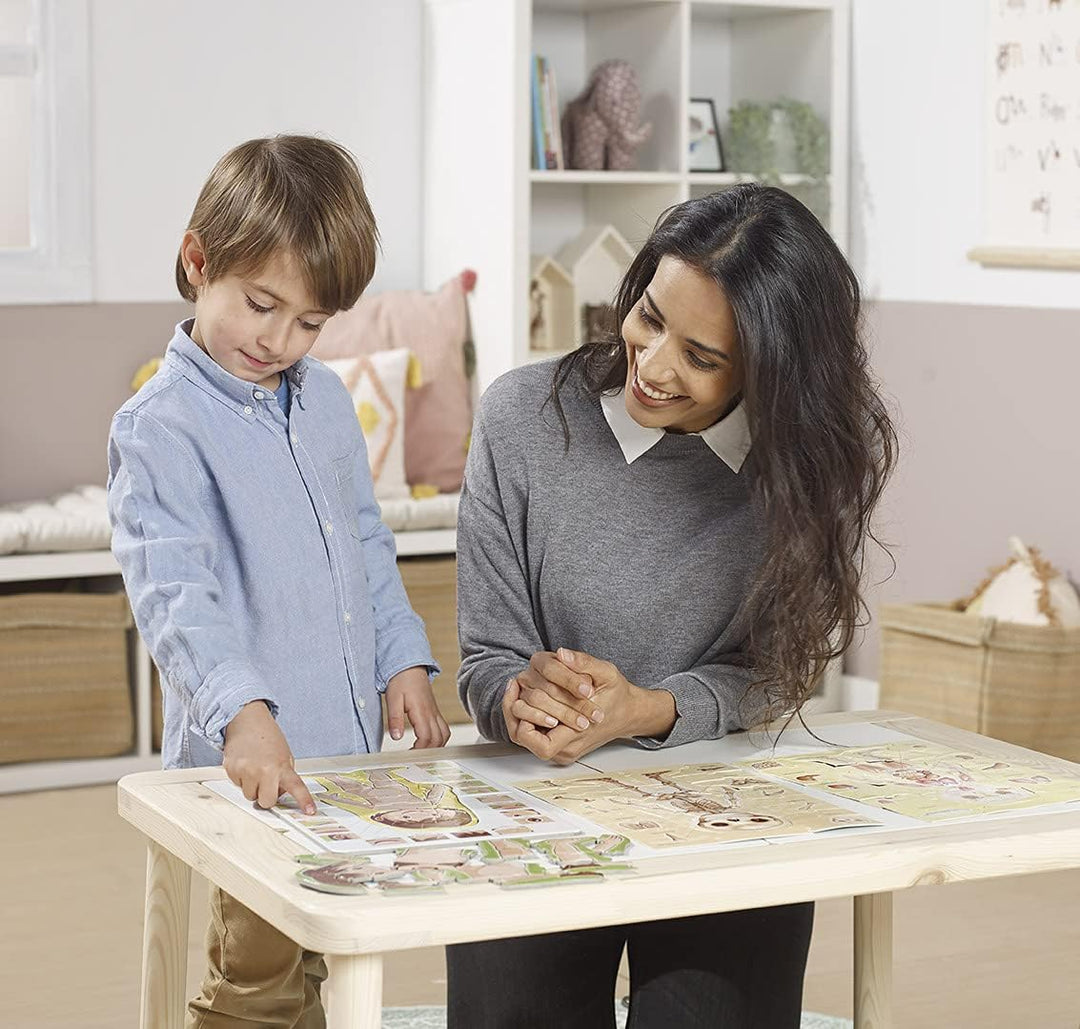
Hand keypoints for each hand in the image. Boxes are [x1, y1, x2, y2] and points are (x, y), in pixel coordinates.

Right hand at [223, 701, 315, 813]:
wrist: (247, 721)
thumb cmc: (267, 738)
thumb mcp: (284, 755)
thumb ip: (284, 775)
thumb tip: (279, 794)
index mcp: (282, 766)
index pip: (296, 786)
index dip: (304, 800)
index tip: (310, 811)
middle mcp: (265, 770)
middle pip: (266, 802)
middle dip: (267, 796)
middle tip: (267, 783)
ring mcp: (246, 771)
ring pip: (250, 796)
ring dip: (253, 787)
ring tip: (254, 769)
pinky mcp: (231, 770)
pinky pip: (237, 786)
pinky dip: (241, 779)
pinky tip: (245, 764)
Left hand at [386, 666, 451, 748]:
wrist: (410, 666)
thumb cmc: (400, 681)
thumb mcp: (393, 699)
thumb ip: (395, 719)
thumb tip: (396, 737)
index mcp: (421, 711)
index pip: (426, 737)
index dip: (419, 750)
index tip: (408, 756)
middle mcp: (432, 713)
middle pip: (438, 739)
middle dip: (428, 752)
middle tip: (414, 759)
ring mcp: (435, 712)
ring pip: (444, 735)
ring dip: (436, 747)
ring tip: (422, 754)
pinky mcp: (435, 711)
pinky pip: (444, 728)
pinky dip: (439, 739)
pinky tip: (428, 743)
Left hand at [502, 650, 675, 765]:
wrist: (627, 713)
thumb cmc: (617, 695)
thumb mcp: (607, 673)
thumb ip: (584, 663)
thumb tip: (561, 654)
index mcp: (578, 736)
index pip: (541, 745)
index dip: (526, 722)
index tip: (523, 696)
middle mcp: (566, 747)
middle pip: (525, 736)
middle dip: (518, 707)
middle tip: (516, 683)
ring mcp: (561, 748)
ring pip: (523, 735)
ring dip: (517, 710)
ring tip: (516, 686)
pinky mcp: (557, 742)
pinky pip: (530, 733)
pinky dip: (524, 713)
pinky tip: (524, 692)